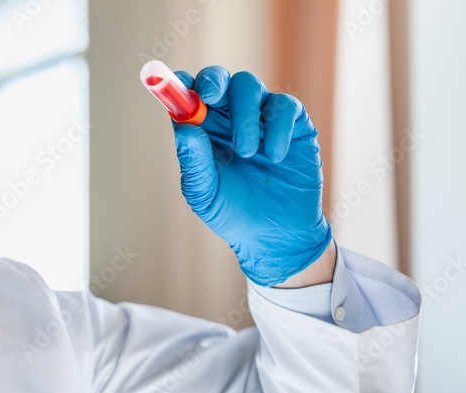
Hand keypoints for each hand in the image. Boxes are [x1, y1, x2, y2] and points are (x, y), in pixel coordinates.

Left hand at [171, 67, 332, 286]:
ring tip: (248, 153)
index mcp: (201, 131)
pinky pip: (285, 106)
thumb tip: (184, 127)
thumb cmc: (232, 213)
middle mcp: (228, 119)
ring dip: (245, 116)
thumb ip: (193, 161)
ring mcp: (261, 118)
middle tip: (210, 97)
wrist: (274, 235)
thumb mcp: (204, 193)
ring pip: (250, 86)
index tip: (177, 85)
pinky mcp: (293, 124)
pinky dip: (277, 127)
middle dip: (213, 81)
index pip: (187, 97)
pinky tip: (274, 156)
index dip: (180, 85)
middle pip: (219, 80)